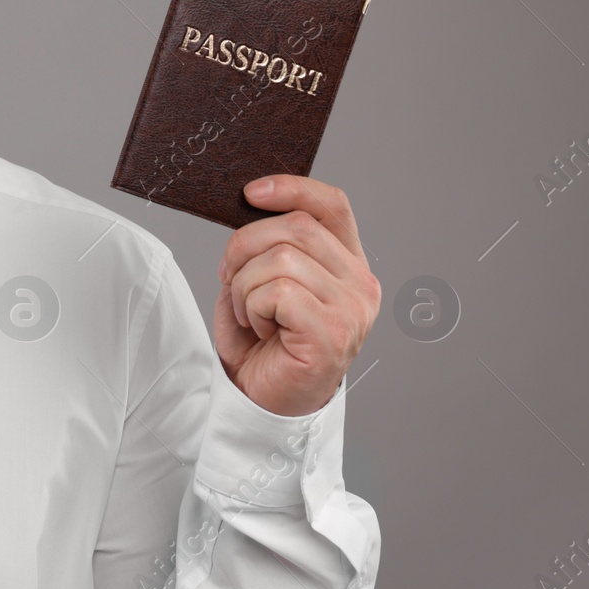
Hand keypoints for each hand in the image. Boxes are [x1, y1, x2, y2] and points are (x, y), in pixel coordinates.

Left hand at [213, 175, 379, 416]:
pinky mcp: (333, 333)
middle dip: (245, 247)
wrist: (259, 400)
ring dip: (245, 285)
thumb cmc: (261, 343)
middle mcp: (360, 284)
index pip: (332, 205)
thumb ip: (269, 244)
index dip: (292, 188)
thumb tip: (253, 201)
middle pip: (296, 227)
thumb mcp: (261, 279)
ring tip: (249, 313)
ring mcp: (352, 310)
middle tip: (229, 278)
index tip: (249, 193)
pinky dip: (252, 308)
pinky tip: (259, 329)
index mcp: (347, 264)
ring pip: (281, 259)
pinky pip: (277, 292)